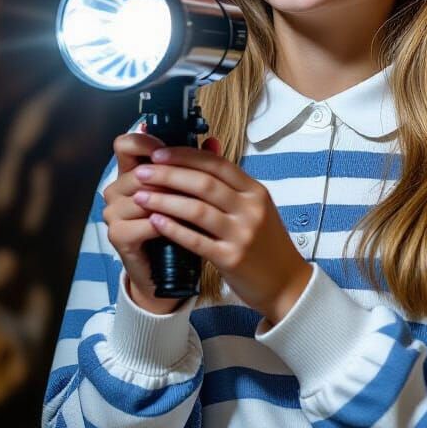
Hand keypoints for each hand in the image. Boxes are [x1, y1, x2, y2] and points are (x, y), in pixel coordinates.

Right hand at [102, 124, 219, 314]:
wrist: (168, 273)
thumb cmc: (180, 227)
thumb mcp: (189, 194)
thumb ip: (199, 166)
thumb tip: (213, 141)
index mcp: (130, 172)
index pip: (125, 144)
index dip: (145, 142)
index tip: (168, 147)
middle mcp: (116, 190)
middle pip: (141, 171)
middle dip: (173, 177)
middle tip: (202, 181)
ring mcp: (114, 213)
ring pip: (145, 197)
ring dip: (175, 201)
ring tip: (203, 205)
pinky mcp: (119, 236)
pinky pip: (147, 223)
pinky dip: (170, 224)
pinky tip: (188, 226)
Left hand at [128, 137, 312, 323]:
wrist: (286, 283)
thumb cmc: (266, 244)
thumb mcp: (255, 207)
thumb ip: (230, 180)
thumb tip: (208, 145)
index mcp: (256, 191)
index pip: (217, 164)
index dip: (185, 156)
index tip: (158, 153)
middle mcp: (251, 209)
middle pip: (204, 183)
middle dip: (167, 175)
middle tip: (142, 172)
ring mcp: (242, 235)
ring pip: (196, 210)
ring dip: (164, 200)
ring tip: (140, 196)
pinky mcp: (231, 259)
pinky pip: (195, 240)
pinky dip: (172, 228)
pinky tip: (155, 221)